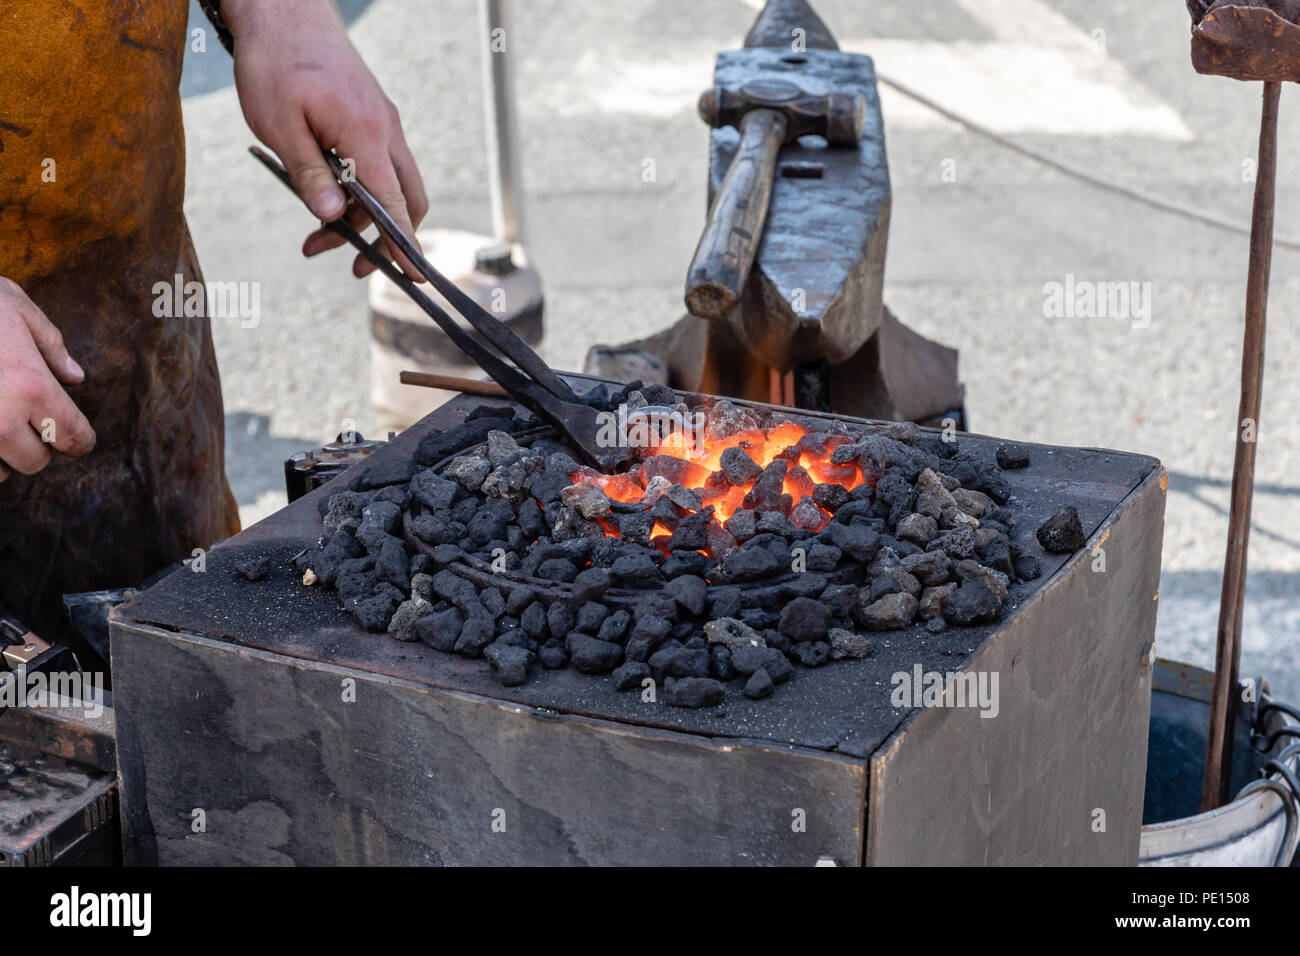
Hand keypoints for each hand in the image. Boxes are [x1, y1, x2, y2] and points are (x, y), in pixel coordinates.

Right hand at [0, 279, 94, 480]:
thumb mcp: (13, 305)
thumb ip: (50, 344)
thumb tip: (75, 377)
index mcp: (31, 386)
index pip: (73, 437)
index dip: (79, 439)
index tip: (75, 437)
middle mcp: (0, 420)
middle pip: (35, 462)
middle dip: (34, 445)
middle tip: (22, 421)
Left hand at [224, 0, 428, 278]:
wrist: (282, 8)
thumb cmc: (275, 63)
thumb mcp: (280, 125)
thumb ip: (310, 174)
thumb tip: (335, 217)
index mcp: (365, 134)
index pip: (396, 202)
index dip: (404, 243)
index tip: (414, 275)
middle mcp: (385, 130)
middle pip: (407, 199)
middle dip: (384, 237)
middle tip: (351, 263)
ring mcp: (382, 122)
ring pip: (389, 183)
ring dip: (361, 215)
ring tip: (316, 235)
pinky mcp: (371, 116)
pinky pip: (376, 163)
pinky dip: (358, 188)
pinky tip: (323, 196)